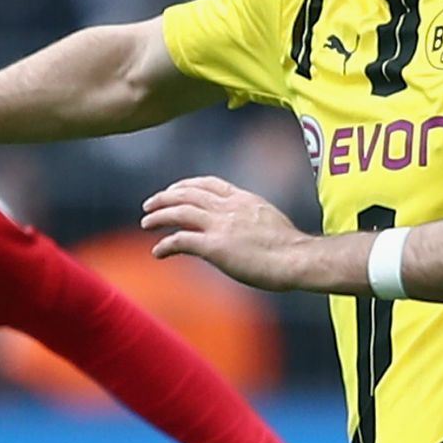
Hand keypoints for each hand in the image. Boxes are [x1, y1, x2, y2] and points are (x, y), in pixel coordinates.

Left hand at [140, 176, 314, 290]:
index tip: (175, 189)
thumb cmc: (290, 248)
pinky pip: (181, 240)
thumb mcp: (269, 220)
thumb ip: (251, 218)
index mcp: (243, 198)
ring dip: (159, 216)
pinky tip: (158, 251)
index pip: (209, 183)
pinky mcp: (214, 246)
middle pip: (187, 193)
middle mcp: (228, 207)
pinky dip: (166, 244)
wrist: (296, 258)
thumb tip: (245, 229)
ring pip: (179, 212)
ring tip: (146, 222)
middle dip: (165, 196)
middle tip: (149, 204)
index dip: (187, 185)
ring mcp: (220, 225)